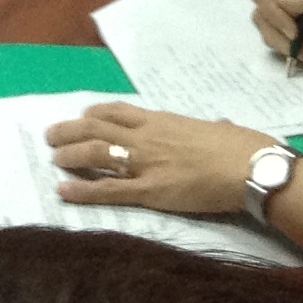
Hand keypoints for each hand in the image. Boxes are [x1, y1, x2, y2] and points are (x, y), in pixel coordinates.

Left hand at [44, 103, 278, 216]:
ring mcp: (146, 163)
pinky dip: (82, 190)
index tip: (80, 116)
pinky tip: (63, 191)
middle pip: (97, 127)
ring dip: (69, 155)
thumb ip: (213, 129)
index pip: (118, 110)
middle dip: (70, 130)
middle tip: (51, 136)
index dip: (94, 113)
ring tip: (53, 159)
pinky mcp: (150, 191)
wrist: (250, 167)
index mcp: (163, 120)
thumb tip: (222, 127)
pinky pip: (108, 189)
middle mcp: (147, 136)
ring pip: (96, 153)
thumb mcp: (221, 130)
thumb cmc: (243, 147)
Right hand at [248, 0, 302, 65]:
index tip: (295, 30)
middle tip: (301, 43)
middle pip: (260, 13)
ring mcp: (292, 11)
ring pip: (267, 30)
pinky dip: (290, 51)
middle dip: (278, 33)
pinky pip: (278, 42)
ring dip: (285, 45)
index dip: (272, 13)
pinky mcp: (297, 31)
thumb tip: (276, 12)